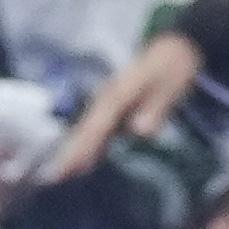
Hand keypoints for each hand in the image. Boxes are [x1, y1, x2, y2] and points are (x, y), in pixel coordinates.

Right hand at [37, 31, 209, 192]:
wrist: (176, 47)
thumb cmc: (174, 65)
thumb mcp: (172, 81)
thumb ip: (156, 105)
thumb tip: (139, 130)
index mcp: (117, 95)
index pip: (95, 126)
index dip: (80, 149)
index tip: (64, 169)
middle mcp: (106, 101)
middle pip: (83, 131)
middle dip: (68, 154)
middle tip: (52, 181)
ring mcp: (107, 105)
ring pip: (86, 132)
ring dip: (73, 153)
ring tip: (60, 178)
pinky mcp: (113, 110)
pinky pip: (96, 131)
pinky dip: (87, 147)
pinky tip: (83, 165)